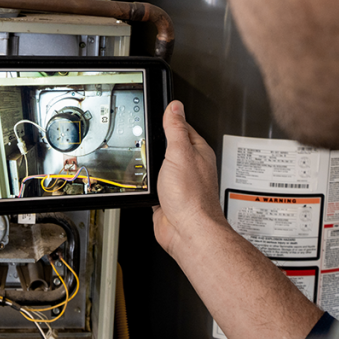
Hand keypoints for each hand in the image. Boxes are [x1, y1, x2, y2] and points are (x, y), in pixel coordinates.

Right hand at [152, 101, 226, 258]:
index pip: (182, 126)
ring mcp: (178, 182)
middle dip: (156, 142)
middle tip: (145, 134)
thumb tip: (175, 107)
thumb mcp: (179, 154)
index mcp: (197, 151)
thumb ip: (176, 129)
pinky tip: (141, 179)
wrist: (187, 231)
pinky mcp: (167, 197)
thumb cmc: (191, 197)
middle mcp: (190, 166)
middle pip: (170, 145)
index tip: (158, 111)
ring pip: (160, 165)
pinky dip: (145, 181)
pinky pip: (153, 184)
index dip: (169, 118)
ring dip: (149, 163)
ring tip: (141, 155)